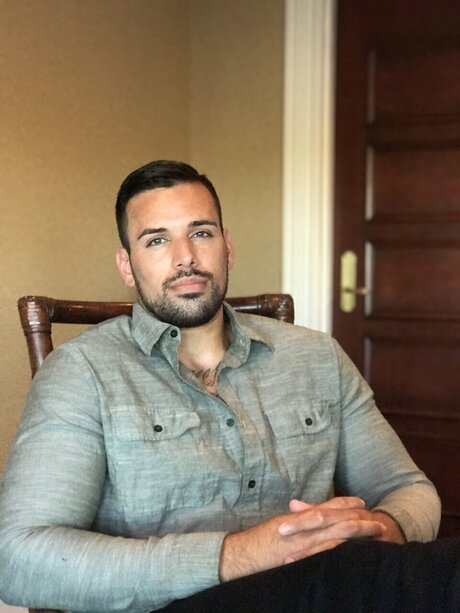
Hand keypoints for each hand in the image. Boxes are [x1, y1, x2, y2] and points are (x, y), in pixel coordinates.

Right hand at [219, 496, 385, 581]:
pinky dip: (343, 547)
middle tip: (377, 516)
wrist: (241, 554)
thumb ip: (295, 523)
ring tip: (377, 532)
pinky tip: (357, 549)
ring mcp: (304, 541)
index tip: (361, 501)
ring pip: (337, 532)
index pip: (326, 507)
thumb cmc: (257, 543)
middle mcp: (304, 527)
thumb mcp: (279, 528)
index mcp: (299, 519)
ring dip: (358, 531)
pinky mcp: (301, 555)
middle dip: (358, 516)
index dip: (345, 503)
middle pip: (337, 517)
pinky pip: (326, 550)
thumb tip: (303, 516)